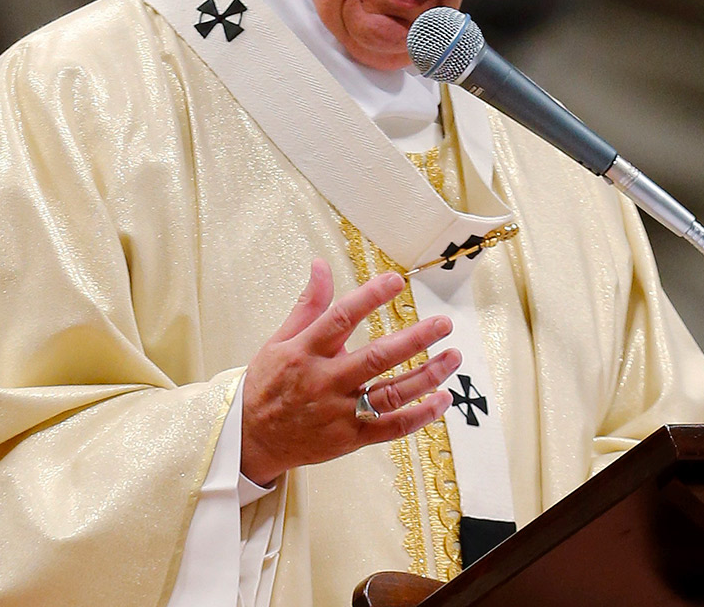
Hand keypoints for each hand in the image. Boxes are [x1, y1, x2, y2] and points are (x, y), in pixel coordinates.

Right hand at [240, 258, 460, 485]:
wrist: (250, 440)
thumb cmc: (267, 385)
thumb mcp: (279, 340)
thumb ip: (308, 304)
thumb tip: (321, 265)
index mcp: (305, 352)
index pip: (341, 318)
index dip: (370, 298)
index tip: (397, 280)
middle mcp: (324, 382)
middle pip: (376, 358)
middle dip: (415, 339)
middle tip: (443, 323)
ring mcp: (339, 413)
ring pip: (391, 394)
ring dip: (427, 375)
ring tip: (453, 357)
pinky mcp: (349, 439)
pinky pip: (391, 428)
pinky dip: (420, 415)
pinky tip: (443, 398)